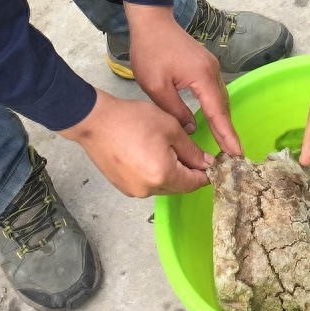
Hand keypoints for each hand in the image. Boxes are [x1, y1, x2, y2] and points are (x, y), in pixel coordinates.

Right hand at [59, 89, 216, 195]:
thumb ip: (192, 150)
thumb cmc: (134, 120)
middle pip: (178, 186)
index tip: (214, 164)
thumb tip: (206, 163)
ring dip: (170, 171)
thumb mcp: (170, 128)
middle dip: (187, 171)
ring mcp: (133, 190)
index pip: (194, 183)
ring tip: (167, 148)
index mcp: (163, 175)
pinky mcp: (122, 186)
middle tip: (191, 151)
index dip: (206, 174)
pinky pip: (146, 183)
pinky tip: (149, 153)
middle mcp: (148, 190)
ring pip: (162, 185)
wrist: (95, 121)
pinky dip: (153, 172)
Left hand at [123, 3, 242, 155]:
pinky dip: (216, 106)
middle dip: (227, 130)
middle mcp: (212, 71)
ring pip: (220, 98)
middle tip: (232, 155)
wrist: (151, 21)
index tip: (237, 153)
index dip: (226, 134)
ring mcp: (211, 66)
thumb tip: (190, 128)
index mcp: (202, 77)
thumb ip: (175, 110)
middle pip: (223, 106)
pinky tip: (213, 117)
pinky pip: (215, 90)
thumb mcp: (156, 86)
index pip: (217, 112)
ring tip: (224, 141)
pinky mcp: (205, 64)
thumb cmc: (150, 51)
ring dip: (222, 118)